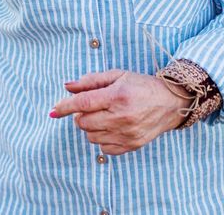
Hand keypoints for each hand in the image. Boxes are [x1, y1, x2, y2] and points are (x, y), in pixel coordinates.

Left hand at [49, 68, 189, 154]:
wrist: (171, 103)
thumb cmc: (141, 86)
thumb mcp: (118, 75)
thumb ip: (91, 81)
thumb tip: (67, 87)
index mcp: (117, 96)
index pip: (82, 103)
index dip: (64, 107)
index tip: (53, 111)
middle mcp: (122, 117)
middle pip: (83, 122)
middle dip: (80, 114)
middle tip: (90, 106)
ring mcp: (127, 133)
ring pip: (91, 136)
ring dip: (91, 127)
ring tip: (103, 116)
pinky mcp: (132, 145)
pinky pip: (104, 148)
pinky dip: (102, 138)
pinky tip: (111, 127)